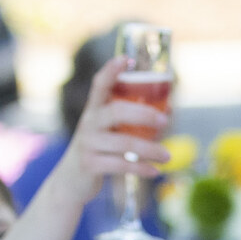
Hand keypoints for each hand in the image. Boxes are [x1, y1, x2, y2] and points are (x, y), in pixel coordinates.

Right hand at [55, 57, 170, 202]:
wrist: (71, 180)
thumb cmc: (99, 150)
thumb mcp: (110, 131)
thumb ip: (133, 120)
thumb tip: (168, 110)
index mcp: (94, 109)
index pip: (100, 84)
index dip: (112, 70)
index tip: (127, 59)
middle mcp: (89, 122)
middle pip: (117, 111)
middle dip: (144, 114)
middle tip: (165, 121)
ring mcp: (88, 143)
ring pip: (124, 144)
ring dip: (150, 150)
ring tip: (167, 156)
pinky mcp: (90, 164)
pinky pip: (121, 165)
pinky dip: (141, 168)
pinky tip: (155, 172)